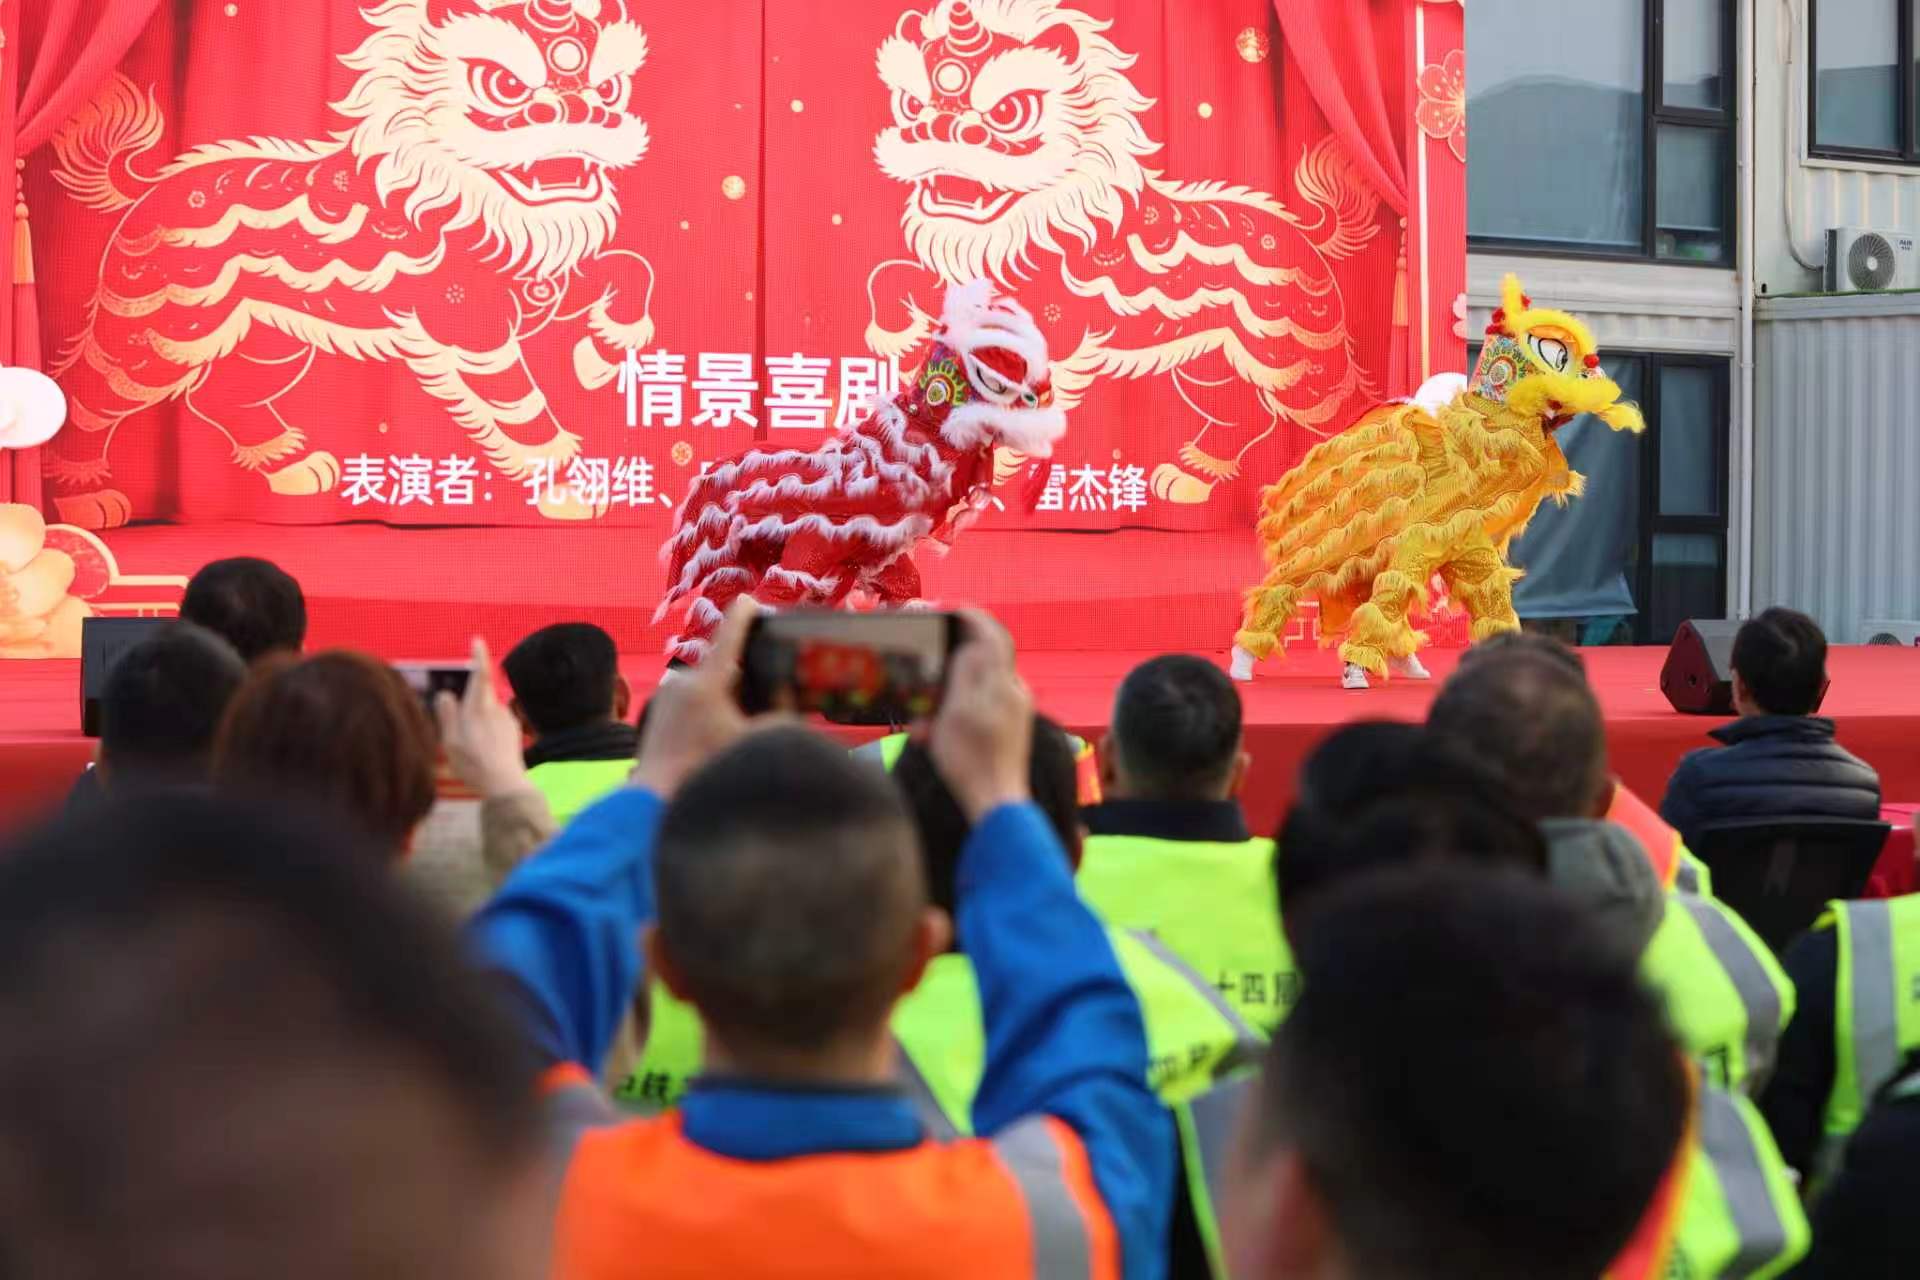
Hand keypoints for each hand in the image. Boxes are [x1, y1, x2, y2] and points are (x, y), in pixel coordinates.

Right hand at [434, 637, 529, 799]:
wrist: (505, 785)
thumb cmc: (474, 764)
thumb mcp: (451, 741)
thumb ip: (447, 714)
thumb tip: (446, 694)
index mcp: (478, 708)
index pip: (481, 674)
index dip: (479, 656)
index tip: (477, 641)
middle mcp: (496, 709)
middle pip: (480, 694)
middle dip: (468, 704)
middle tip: (459, 733)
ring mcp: (507, 718)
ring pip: (486, 710)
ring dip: (476, 720)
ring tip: (470, 748)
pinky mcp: (513, 729)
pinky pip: (495, 721)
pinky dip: (486, 730)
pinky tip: (482, 751)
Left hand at [631, 599, 765, 797]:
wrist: (656, 796)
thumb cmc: (706, 771)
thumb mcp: (752, 742)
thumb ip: (779, 716)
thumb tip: (788, 694)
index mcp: (706, 683)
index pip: (729, 637)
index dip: (743, 616)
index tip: (750, 600)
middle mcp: (682, 680)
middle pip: (722, 666)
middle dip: (742, 677)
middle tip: (757, 698)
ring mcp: (667, 692)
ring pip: (706, 682)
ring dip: (723, 694)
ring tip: (733, 724)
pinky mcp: (658, 706)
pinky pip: (690, 695)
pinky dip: (706, 704)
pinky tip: (712, 732)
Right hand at [928, 609, 1032, 821]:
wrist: (996, 805)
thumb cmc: (974, 759)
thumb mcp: (960, 710)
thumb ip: (968, 672)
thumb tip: (972, 645)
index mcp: (1004, 684)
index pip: (993, 636)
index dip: (973, 617)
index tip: (950, 608)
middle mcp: (1014, 694)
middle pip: (985, 660)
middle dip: (954, 657)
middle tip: (931, 655)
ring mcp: (1013, 715)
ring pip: (976, 689)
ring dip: (947, 693)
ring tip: (922, 715)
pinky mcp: (1007, 734)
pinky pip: (977, 712)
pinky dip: (953, 715)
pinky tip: (930, 735)